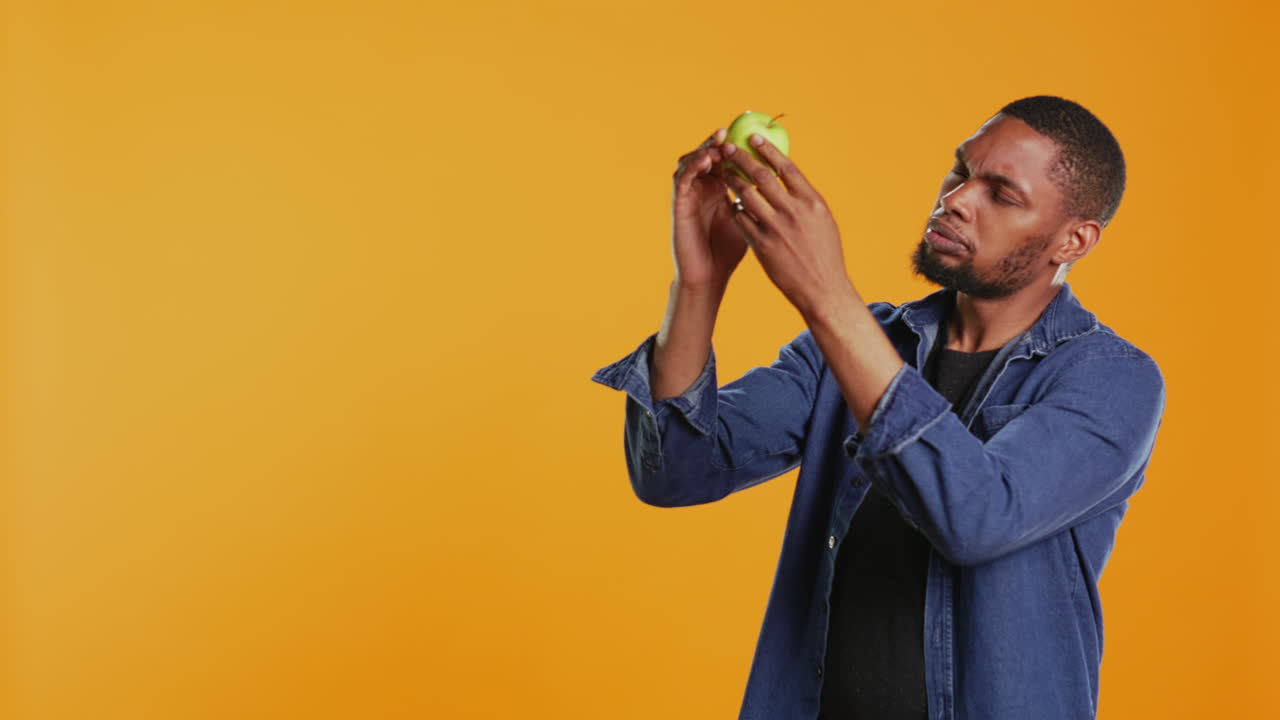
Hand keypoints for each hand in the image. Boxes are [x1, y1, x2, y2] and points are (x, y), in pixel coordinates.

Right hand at [671, 128, 748, 289]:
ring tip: (718, 144)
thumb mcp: (748, 220)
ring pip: (690, 162)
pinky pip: (681, 179)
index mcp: (718, 189)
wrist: (709, 276)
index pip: (725, 159)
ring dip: (703, 150)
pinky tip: (705, 161)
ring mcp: (688, 195)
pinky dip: (692, 167)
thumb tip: (783, 183)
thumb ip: (757, 200)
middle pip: (706, 155)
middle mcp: (702, 188)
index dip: (734, 146)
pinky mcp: (678, 205)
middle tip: (728, 132)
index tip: (747, 134)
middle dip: (716, 142)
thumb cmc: (729, 251)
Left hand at [719, 134, 853, 318]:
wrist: (822, 289)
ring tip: (724, 173)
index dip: (767, 149)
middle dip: (742, 158)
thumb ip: (805, 198)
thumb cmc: (825, 254)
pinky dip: (736, 210)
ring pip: (746, 196)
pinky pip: (741, 221)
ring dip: (733, 181)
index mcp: (811, 202)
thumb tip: (789, 176)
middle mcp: (793, 212)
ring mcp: (775, 229)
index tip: (754, 138)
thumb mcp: (823, 220)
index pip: (786, 167)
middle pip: (761, 176)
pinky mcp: (762, 246)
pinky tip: (733, 205)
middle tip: (729, 148)